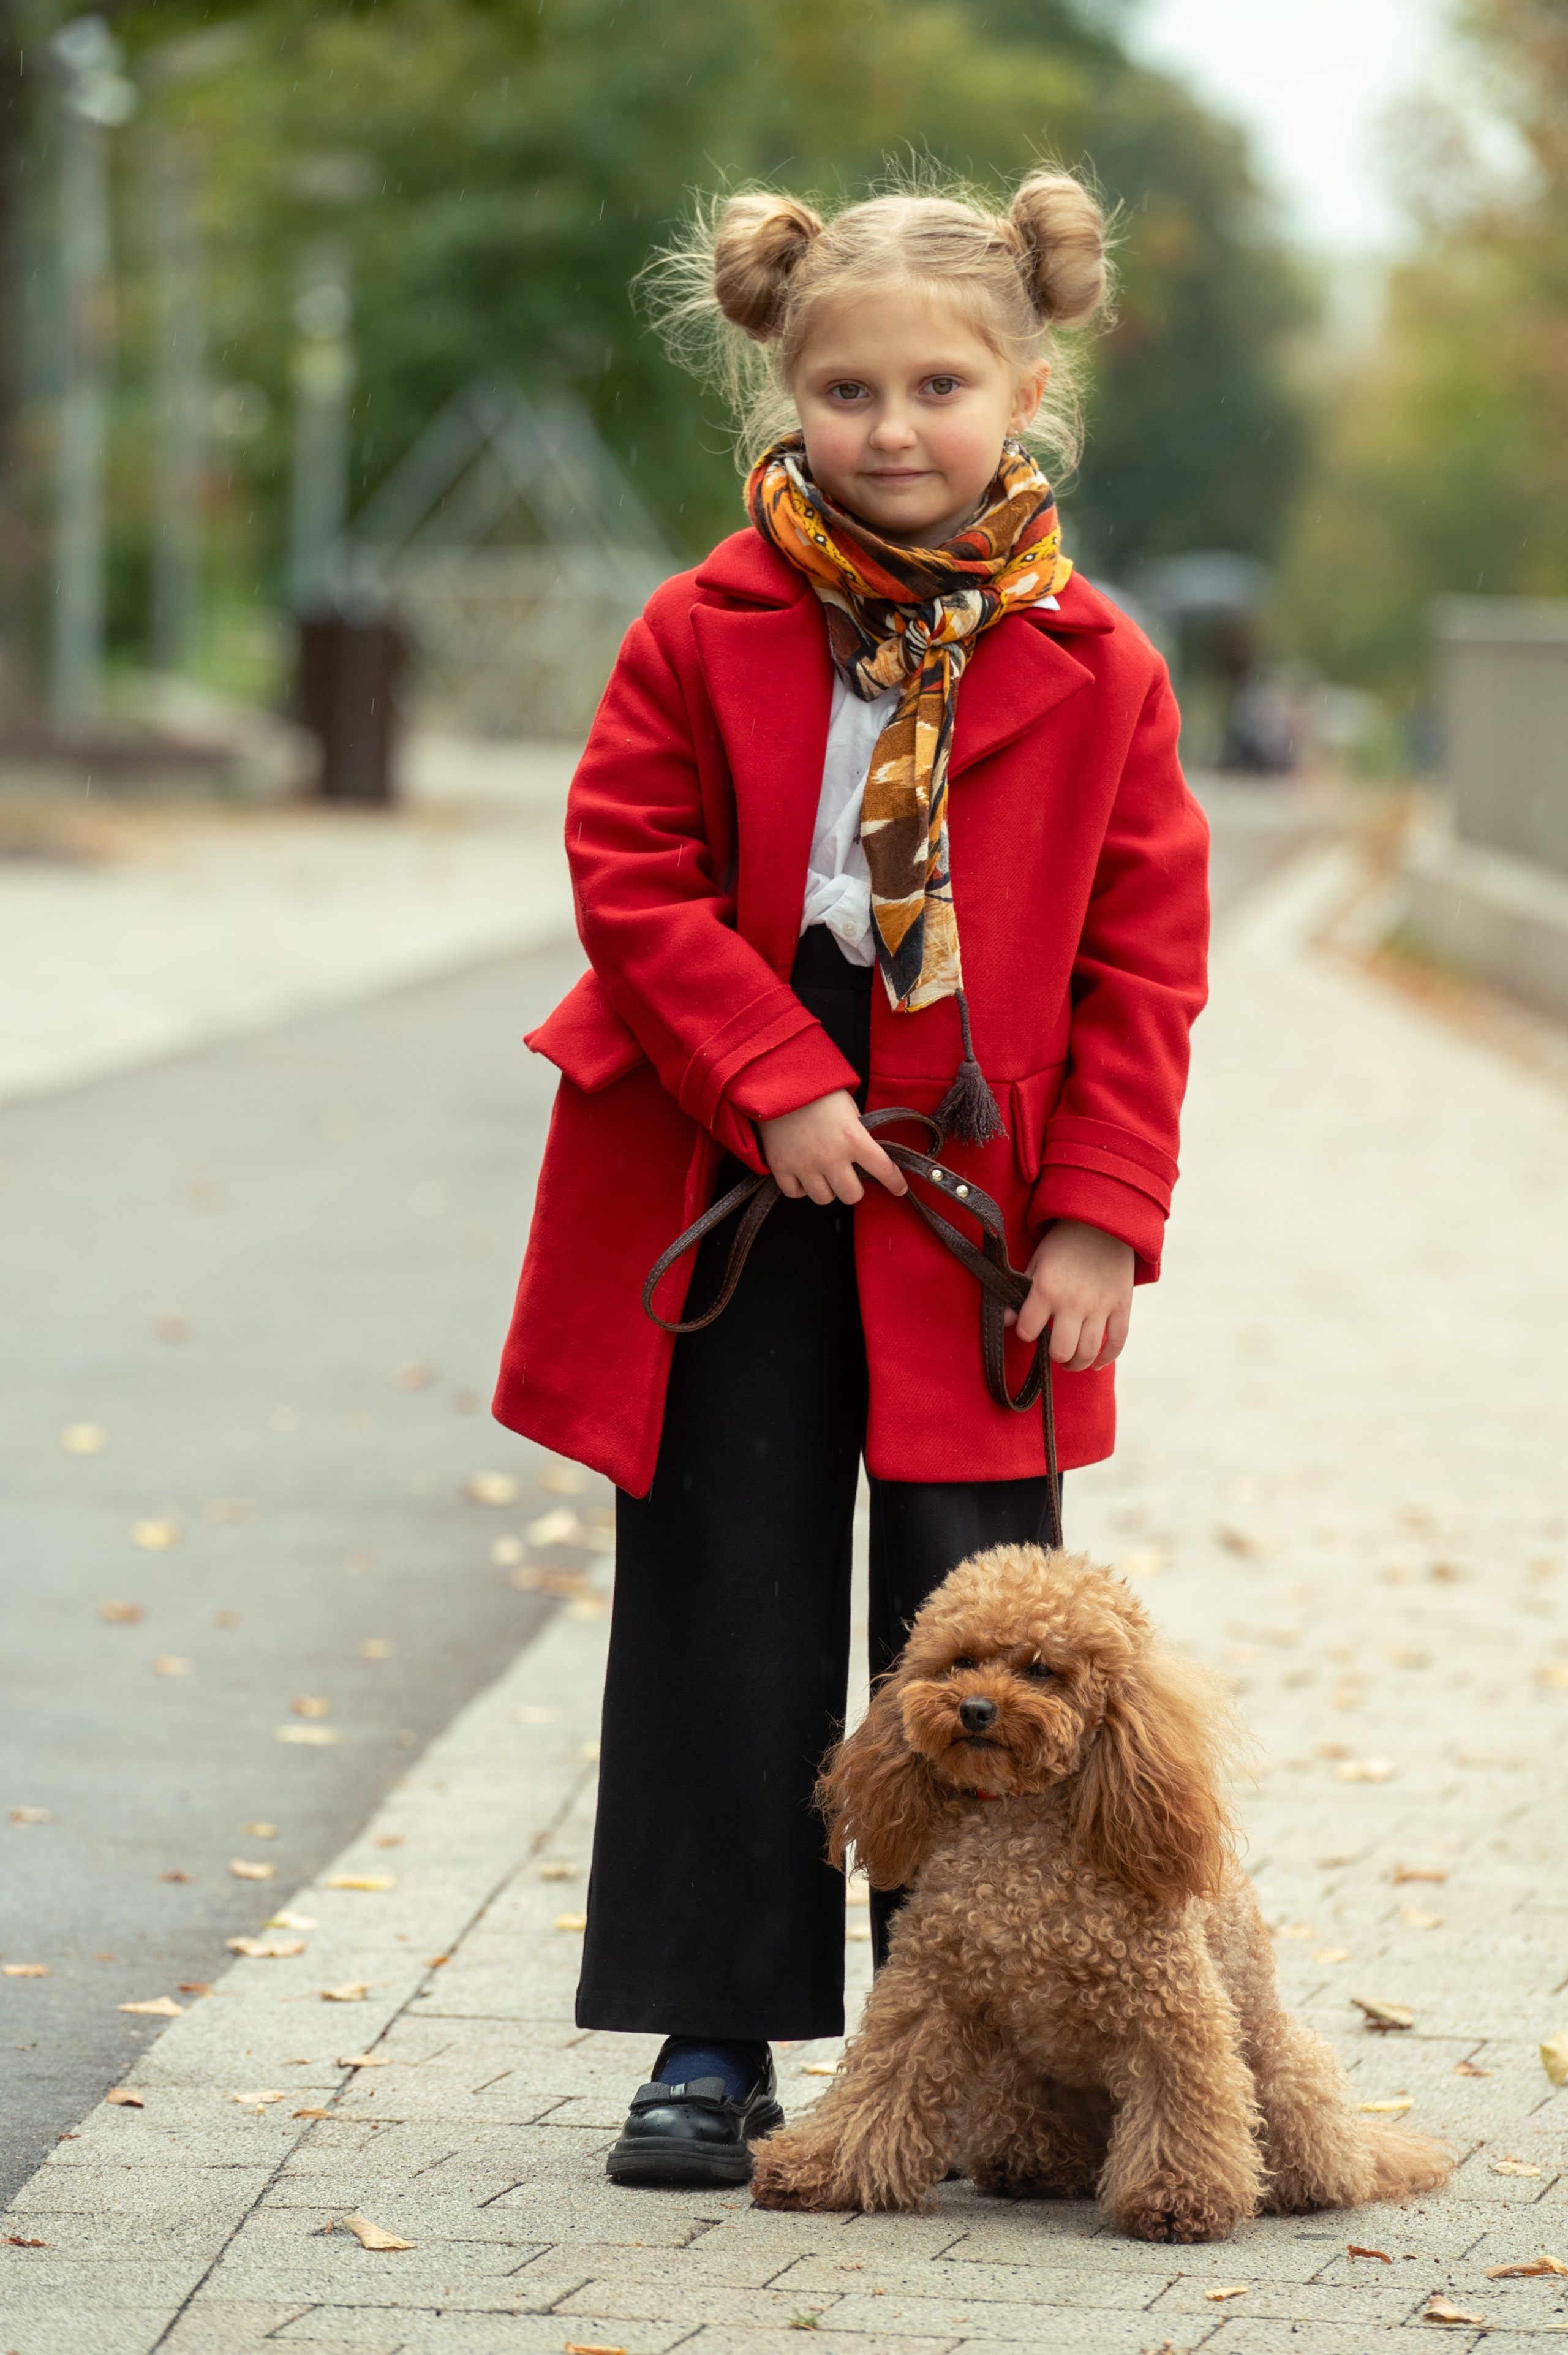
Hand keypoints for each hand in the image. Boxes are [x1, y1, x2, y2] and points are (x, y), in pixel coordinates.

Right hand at [759, 1091, 909, 1206]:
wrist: (778, 1080)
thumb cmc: (817, 1090)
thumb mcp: (849, 1108)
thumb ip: (858, 1133)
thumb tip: (864, 1156)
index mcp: (854, 1138)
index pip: (883, 1169)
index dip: (895, 1183)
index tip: (899, 1189)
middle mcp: (831, 1157)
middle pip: (851, 1195)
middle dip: (853, 1187)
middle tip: (848, 1176)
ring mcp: (804, 1164)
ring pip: (824, 1198)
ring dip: (827, 1188)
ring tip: (823, 1173)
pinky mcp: (780, 1166)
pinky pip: (795, 1193)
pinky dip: (801, 1188)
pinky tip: (802, 1174)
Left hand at [1009, 1219, 1133, 1370]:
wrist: (1103, 1222)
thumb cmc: (1064, 1243)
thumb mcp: (1037, 1262)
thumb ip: (1021, 1293)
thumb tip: (1004, 1321)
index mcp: (1047, 1288)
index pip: (1028, 1330)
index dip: (1026, 1332)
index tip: (1030, 1329)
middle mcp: (1073, 1302)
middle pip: (1061, 1351)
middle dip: (1054, 1355)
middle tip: (1054, 1350)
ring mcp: (1100, 1306)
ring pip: (1088, 1352)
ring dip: (1077, 1363)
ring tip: (1070, 1362)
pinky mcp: (1122, 1306)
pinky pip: (1117, 1342)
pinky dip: (1106, 1358)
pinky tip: (1095, 1362)